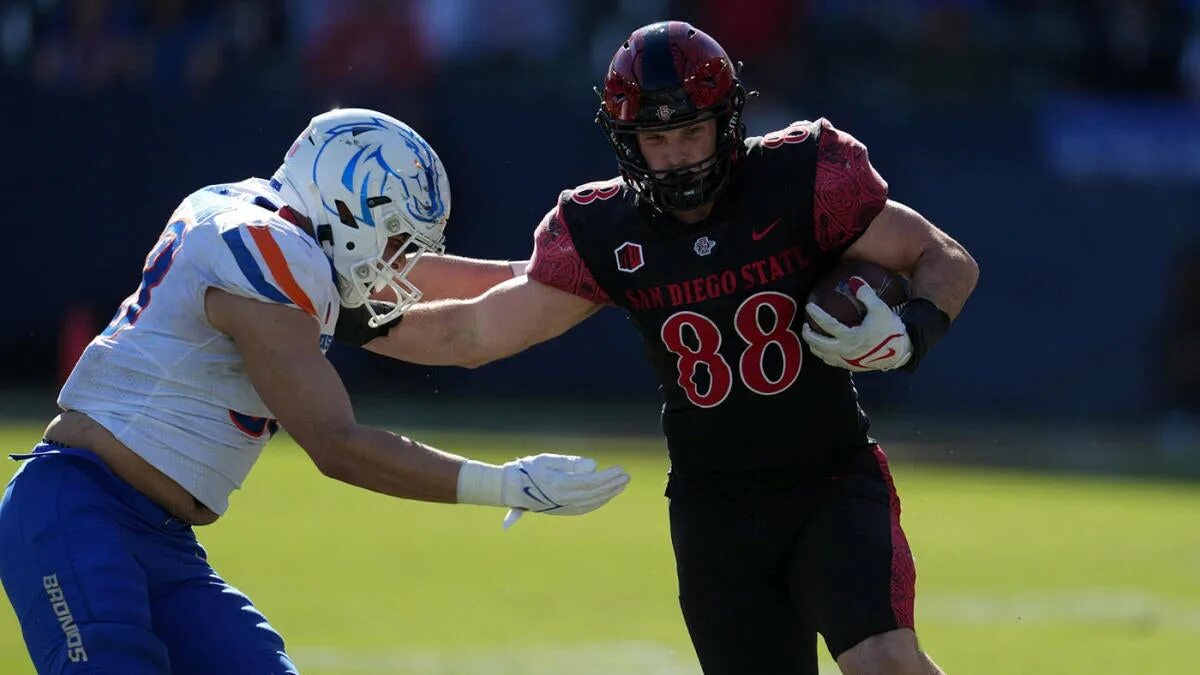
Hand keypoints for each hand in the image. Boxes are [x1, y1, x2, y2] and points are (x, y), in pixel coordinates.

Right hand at [501, 454, 628, 515]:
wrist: (508, 489)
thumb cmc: (527, 469)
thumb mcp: (547, 460)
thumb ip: (570, 463)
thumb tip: (593, 466)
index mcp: (559, 485)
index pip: (591, 483)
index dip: (608, 477)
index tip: (620, 470)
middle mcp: (563, 499)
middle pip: (595, 493)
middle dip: (613, 485)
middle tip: (626, 476)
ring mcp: (563, 507)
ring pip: (592, 502)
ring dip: (609, 493)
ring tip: (622, 484)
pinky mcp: (562, 510)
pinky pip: (586, 508)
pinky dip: (599, 502)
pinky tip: (607, 496)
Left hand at [801, 276, 912, 371]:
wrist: (901, 353)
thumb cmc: (891, 330)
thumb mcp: (881, 310)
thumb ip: (867, 295)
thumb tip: (854, 280)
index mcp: (850, 337)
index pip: (827, 324)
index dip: (816, 314)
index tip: (809, 306)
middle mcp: (845, 351)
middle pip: (819, 344)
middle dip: (808, 335)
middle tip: (805, 325)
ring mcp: (847, 361)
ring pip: (823, 356)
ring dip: (814, 347)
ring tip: (812, 338)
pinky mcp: (851, 367)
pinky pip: (832, 362)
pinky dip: (825, 355)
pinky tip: (825, 349)